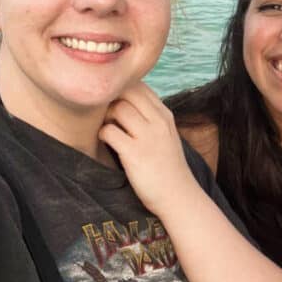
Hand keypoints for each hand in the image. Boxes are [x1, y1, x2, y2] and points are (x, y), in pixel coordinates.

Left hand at [99, 82, 196, 216]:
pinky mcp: (135, 154)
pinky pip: (109, 132)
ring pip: (118, 109)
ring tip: (108, 129)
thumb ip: (150, 117)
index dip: (122, 89)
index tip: (115, 103)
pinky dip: (103, 135)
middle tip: (107, 115)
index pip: (140, 85)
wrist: (178, 196)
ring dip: (106, 117)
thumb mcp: (166, 135)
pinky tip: (106, 143)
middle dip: (112, 99)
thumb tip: (124, 102)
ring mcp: (148, 137)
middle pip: (128, 91)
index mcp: (165, 115)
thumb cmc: (167, 167)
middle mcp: (159, 122)